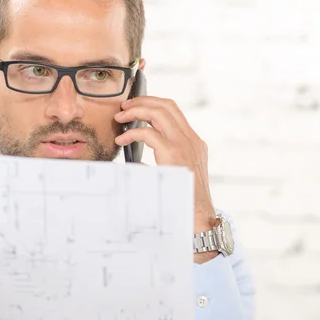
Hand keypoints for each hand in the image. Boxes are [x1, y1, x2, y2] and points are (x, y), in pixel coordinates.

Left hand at [114, 97, 217, 262]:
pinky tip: (122, 141)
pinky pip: (149, 133)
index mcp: (194, 142)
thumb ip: (165, 161)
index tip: (135, 106)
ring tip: (120, 118)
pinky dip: (132, 133)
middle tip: (124, 107)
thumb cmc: (185, 200)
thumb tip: (137, 160)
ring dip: (136, 111)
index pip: (174, 110)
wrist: (199, 219)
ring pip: (159, 112)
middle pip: (167, 105)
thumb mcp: (178, 174)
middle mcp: (191, 139)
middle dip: (142, 101)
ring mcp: (185, 145)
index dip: (153, 103)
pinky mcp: (174, 154)